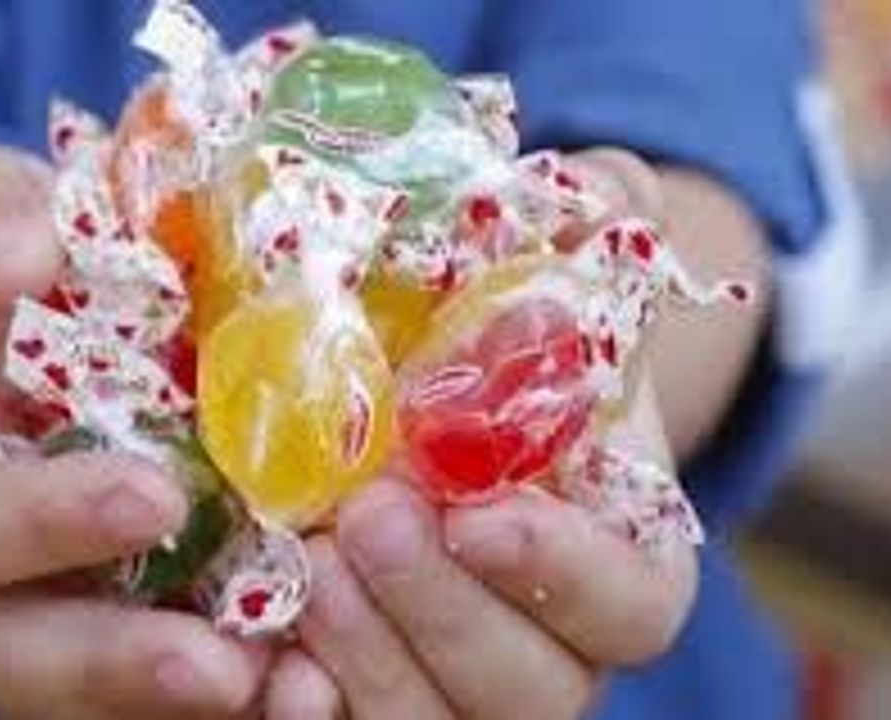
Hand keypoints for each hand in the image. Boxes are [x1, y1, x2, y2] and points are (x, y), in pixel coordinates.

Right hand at [0, 145, 264, 718]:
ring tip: (299, 694)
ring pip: (99, 698)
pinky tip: (326, 678)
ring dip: (192, 706)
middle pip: (16, 657)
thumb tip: (20, 255)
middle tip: (221, 670)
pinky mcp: (129, 623)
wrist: (21, 323)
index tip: (152, 499)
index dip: (43, 523)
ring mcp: (47, 613)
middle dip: (117, 667)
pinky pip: (170, 686)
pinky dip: (246, 689)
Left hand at [265, 150, 699, 719]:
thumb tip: (604, 194)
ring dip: (369, 655)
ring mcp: (454, 680)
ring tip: (303, 563)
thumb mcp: (554, 282)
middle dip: (444, 610)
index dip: (565, 570)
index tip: (484, 511)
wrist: (431, 409)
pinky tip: (262, 662)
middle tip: (364, 518)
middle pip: (529, 687)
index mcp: (617, 562)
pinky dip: (306, 705)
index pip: (627, 601)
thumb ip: (596, 236)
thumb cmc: (509, 352)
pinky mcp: (370, 688)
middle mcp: (549, 645)